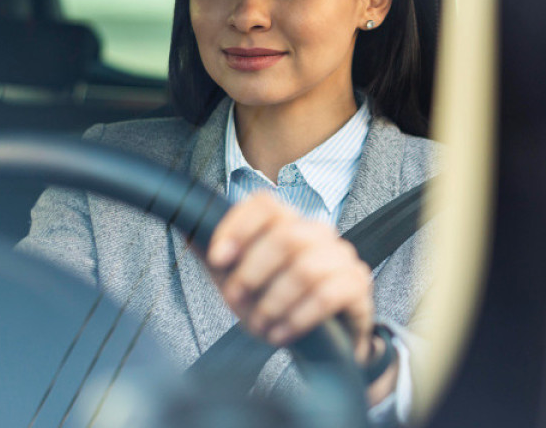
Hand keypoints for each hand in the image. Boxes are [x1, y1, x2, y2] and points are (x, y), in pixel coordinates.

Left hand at [206, 191, 377, 359]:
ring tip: (261, 323)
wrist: (321, 342)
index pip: (265, 204)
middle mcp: (318, 233)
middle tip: (237, 298)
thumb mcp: (239, 281)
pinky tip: (282, 332)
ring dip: (274, 300)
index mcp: (288, 224)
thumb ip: (217, 257)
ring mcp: (341, 257)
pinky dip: (298, 317)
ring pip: (306, 268)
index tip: (219, 258)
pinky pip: (328, 295)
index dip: (238, 227)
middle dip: (253, 271)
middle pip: (286, 236)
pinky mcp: (358, 286)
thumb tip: (187, 227)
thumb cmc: (277, 304)